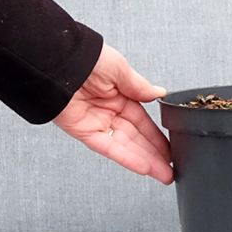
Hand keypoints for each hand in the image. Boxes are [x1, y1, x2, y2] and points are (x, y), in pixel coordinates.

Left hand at [53, 43, 173, 183]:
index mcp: (120, 94)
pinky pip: (108, 148)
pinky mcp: (84, 131)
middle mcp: (109, 111)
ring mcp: (97, 122)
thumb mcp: (121, 69)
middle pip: (136, 137)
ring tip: (163, 173)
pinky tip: (142, 166)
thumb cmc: (88, 58)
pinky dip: (126, 157)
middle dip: (155, 154)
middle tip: (171, 168)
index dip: (157, 135)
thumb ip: (139, 86)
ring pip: (125, 146)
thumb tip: (159, 93)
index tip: (170, 148)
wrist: (60, 61)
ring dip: (145, 161)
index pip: (143, 120)